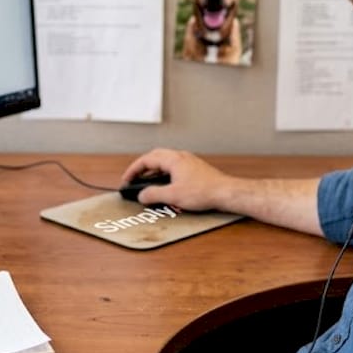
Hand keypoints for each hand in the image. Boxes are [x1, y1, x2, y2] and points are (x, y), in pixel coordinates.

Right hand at [119, 148, 236, 212]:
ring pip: (165, 162)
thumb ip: (154, 194)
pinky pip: (174, 168)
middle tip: (134, 178)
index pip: (146, 160)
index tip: (126, 179)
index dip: (133, 170)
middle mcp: (180, 157)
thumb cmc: (204, 191)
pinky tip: (165, 186)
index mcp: (173, 159)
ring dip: (154, 172)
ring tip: (147, 184)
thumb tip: (142, 195)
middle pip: (155, 157)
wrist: (225, 193)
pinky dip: (164, 175)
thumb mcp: (173, 196)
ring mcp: (188, 162)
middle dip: (142, 168)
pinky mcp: (194, 169)